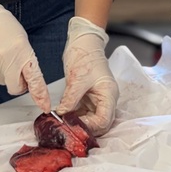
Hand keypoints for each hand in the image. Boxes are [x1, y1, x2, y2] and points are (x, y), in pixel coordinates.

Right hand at [0, 0, 49, 111]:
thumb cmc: (1, 24)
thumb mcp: (21, 39)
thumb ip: (25, 59)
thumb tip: (25, 78)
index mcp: (21, 51)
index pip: (34, 79)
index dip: (40, 95)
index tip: (44, 105)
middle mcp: (5, 61)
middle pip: (14, 87)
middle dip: (17, 83)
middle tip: (14, 67)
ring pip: (0, 80)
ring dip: (2, 71)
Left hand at [56, 17, 118, 136]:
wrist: (83, 42)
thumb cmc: (86, 55)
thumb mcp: (77, 79)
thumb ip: (70, 99)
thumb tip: (61, 115)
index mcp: (109, 94)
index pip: (104, 120)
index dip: (90, 127)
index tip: (74, 126)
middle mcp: (106, 100)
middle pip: (100, 124)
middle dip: (85, 128)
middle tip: (67, 129)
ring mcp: (97, 100)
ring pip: (90, 121)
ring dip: (78, 124)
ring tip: (63, 124)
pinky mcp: (87, 99)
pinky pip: (82, 114)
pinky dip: (73, 117)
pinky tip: (62, 117)